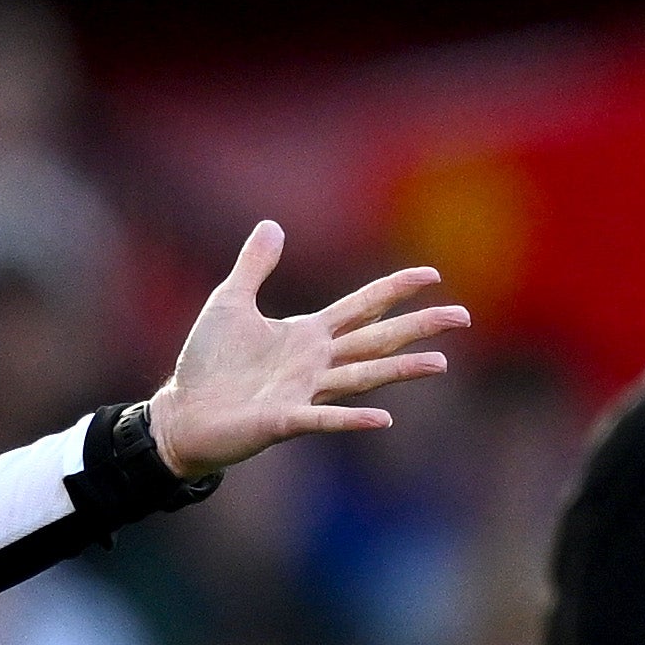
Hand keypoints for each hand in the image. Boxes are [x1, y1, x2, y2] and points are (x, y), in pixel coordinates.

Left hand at [143, 225, 467, 476]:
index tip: (432, 275)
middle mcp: (315, 363)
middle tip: (462, 317)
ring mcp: (304, 393)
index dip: (394, 290)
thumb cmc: (207, 365)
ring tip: (440, 363)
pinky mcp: (283, 420)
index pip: (362, 307)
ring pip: (362, 377)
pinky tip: (383, 418)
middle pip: (376, 340)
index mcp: (308, 335)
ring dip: (400, 369)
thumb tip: (271, 224)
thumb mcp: (229, 303)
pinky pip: (323, 417)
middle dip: (418, 327)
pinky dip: (351, 418)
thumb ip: (254, 266)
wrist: (182, 414)